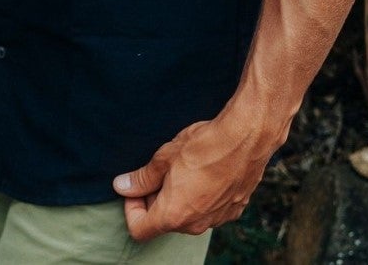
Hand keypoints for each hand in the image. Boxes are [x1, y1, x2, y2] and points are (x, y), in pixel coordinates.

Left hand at [113, 112, 283, 240]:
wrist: (245, 139)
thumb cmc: (203, 146)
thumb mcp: (164, 158)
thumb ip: (142, 178)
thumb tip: (122, 186)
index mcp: (173, 215)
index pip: (139, 229)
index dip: (132, 208)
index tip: (136, 189)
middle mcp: (195, 224)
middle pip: (165, 222)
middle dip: (156, 201)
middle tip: (159, 173)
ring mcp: (216, 220)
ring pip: (188, 217)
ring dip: (179, 199)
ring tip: (183, 169)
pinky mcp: (233, 210)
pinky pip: (209, 210)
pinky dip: (201, 197)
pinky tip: (205, 173)